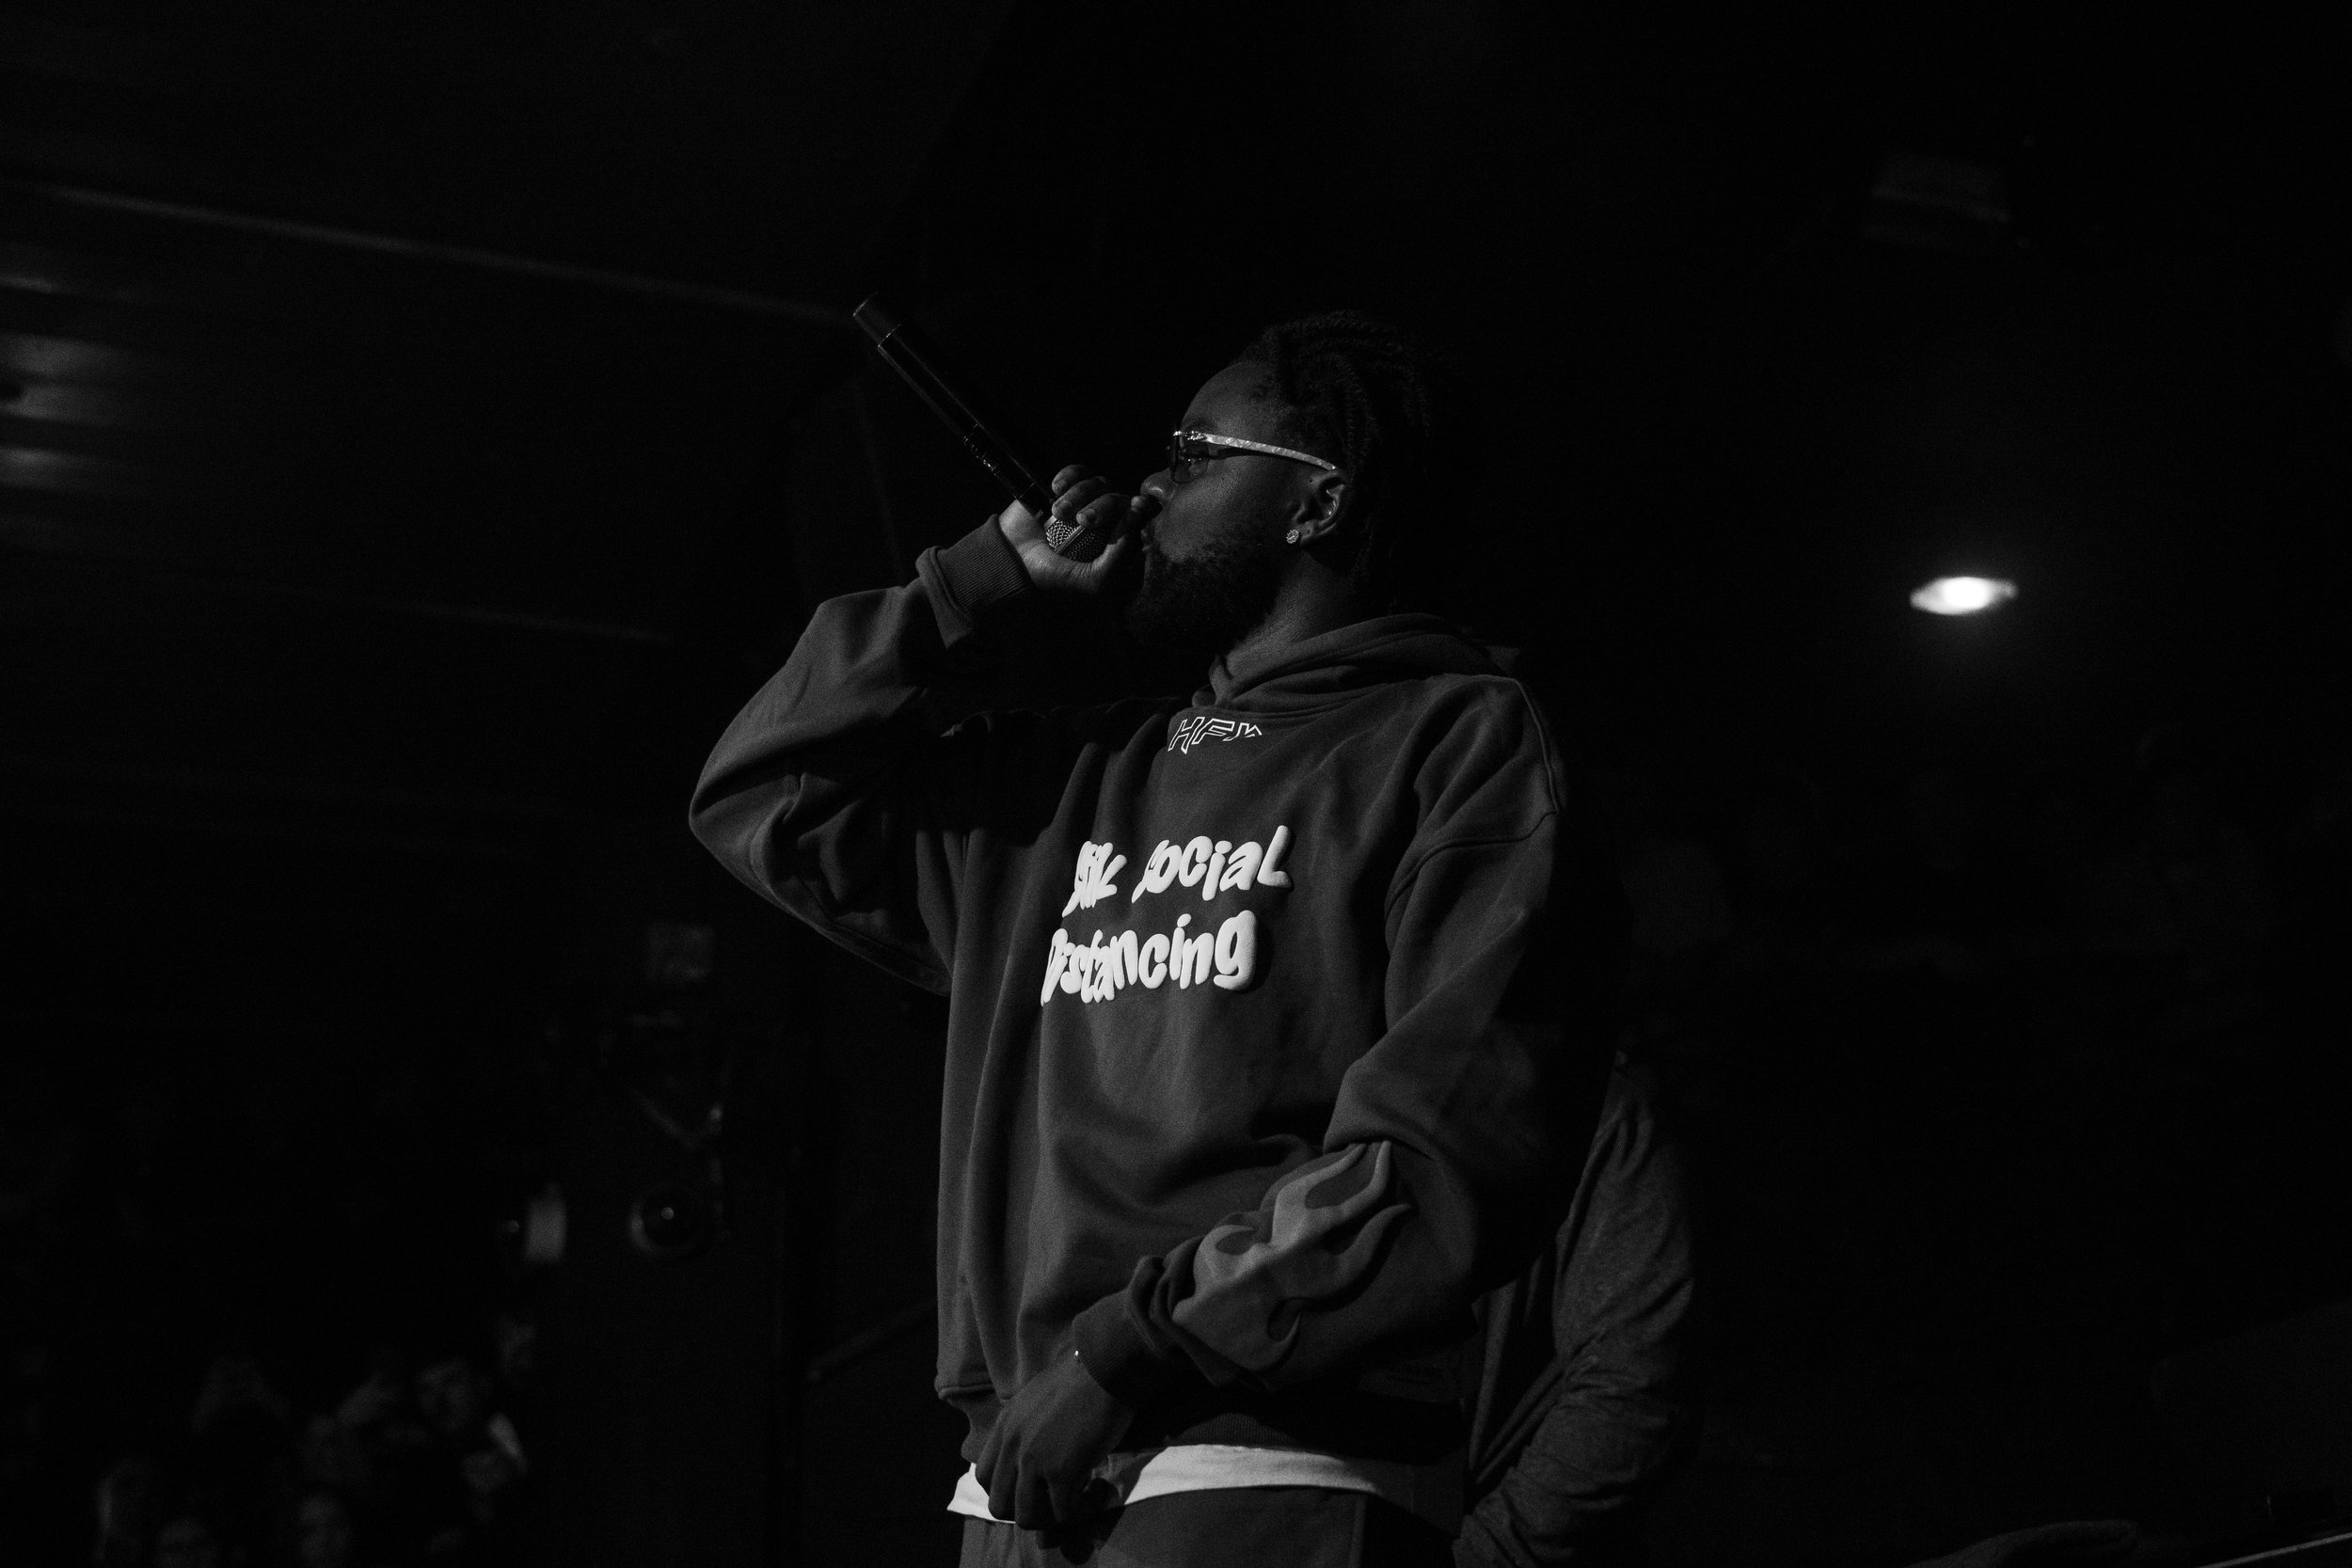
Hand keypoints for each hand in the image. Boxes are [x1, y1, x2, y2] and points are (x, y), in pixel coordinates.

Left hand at [974, 1348, 1133, 1529]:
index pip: (983, 1476)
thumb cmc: (1081, 1377)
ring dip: (1052, 1519)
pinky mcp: (1060, 1472)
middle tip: (1053, 1502)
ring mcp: (1033, 1461)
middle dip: (1026, 1512)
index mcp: (1004, 1426)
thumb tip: (1038, 1450)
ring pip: (1027, 1518)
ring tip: (1075, 1502)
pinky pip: (1064, 1514)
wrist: (1105, 1368)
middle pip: (999, 1506)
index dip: (1005, 1491)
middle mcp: (1012, 1446)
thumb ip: (1027, 1427)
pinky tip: (1099, 1492)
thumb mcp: (1036, 1399)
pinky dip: (1082, 1511)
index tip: (1032, 1489)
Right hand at [997, 466, 1155, 598]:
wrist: (1011, 561)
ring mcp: (1086, 504)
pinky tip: (1054, 489)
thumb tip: (1135, 521)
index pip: (1142, 522)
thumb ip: (1118, 559)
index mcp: (1117, 545)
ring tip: (1058, 512)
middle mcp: (1106, 523)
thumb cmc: (1053, 579)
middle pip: (1122, 499)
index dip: (1143, 510)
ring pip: (1100, 483)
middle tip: (1084, 521)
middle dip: (1105, 507)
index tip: (1135, 509)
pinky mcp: (1065, 489)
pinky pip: (1078, 471)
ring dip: (1080, 495)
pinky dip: (1069, 476)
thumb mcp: (1092, 582)